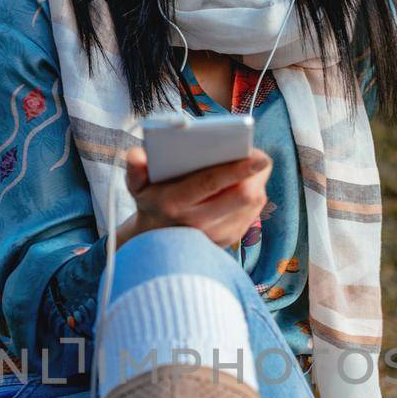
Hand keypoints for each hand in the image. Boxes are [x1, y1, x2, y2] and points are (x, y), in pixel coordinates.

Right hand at [118, 144, 272, 248]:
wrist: (156, 242)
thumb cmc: (151, 201)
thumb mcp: (137, 185)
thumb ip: (135, 169)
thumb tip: (137, 155)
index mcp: (174, 203)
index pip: (211, 183)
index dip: (237, 168)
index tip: (261, 156)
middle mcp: (197, 222)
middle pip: (242, 196)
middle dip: (256, 173)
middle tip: (256, 156)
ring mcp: (216, 234)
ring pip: (252, 203)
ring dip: (256, 181)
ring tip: (249, 167)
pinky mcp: (230, 238)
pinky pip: (253, 211)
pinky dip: (253, 193)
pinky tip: (245, 183)